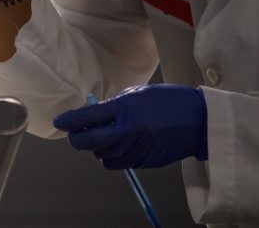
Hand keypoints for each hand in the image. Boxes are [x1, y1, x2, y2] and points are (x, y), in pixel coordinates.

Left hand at [53, 84, 207, 168]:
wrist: (199, 121)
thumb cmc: (169, 101)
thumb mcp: (138, 94)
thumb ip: (114, 105)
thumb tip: (93, 115)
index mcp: (126, 109)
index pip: (87, 118)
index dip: (69, 121)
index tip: (59, 122)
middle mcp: (128, 132)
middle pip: (89, 142)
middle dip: (77, 139)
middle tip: (75, 133)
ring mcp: (136, 150)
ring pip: (101, 155)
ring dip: (97, 147)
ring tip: (105, 135)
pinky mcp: (143, 162)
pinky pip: (117, 163)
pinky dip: (112, 156)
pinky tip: (119, 145)